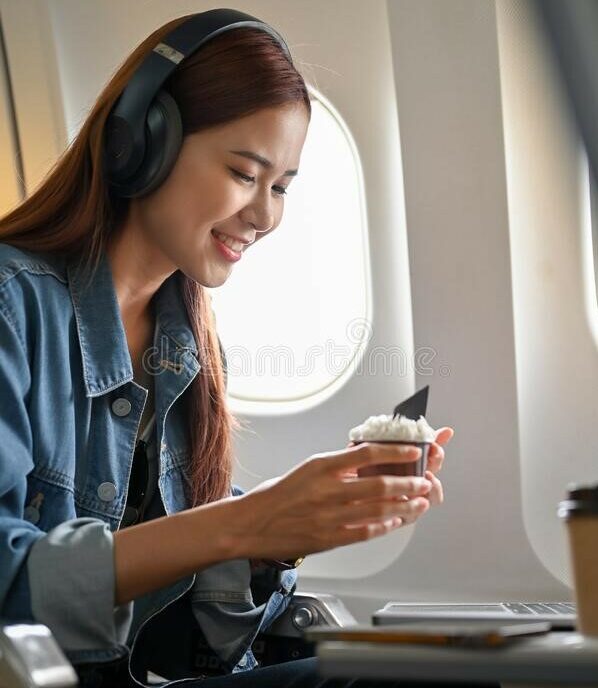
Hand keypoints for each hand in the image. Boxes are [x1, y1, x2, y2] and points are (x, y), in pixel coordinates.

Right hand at [234, 443, 434, 561]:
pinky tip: (396, 522)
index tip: (413, 451)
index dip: (395, 452)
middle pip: (379, 484)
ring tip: (419, 503)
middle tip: (424, 481)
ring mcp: (329, 515)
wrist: (253, 523)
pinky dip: (385, 526)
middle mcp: (328, 489)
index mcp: (322, 466)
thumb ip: (339, 465)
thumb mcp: (309, 468)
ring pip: (378, 509)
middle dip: (408, 483)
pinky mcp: (329, 538)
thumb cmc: (280, 494)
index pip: (367, 453)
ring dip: (404, 506)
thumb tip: (367, 457)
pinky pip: (365, 532)